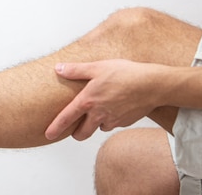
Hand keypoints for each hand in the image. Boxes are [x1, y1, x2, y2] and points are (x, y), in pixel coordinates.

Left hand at [45, 59, 164, 140]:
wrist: (153, 85)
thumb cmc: (125, 73)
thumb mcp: (97, 66)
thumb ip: (76, 70)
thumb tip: (59, 68)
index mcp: (88, 101)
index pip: (66, 118)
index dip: (56, 128)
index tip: (48, 134)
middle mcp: (98, 114)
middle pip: (81, 134)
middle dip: (76, 133)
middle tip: (75, 127)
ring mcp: (112, 120)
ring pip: (98, 128)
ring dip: (95, 123)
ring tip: (99, 108)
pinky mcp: (124, 122)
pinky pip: (112, 124)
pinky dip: (110, 119)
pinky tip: (115, 106)